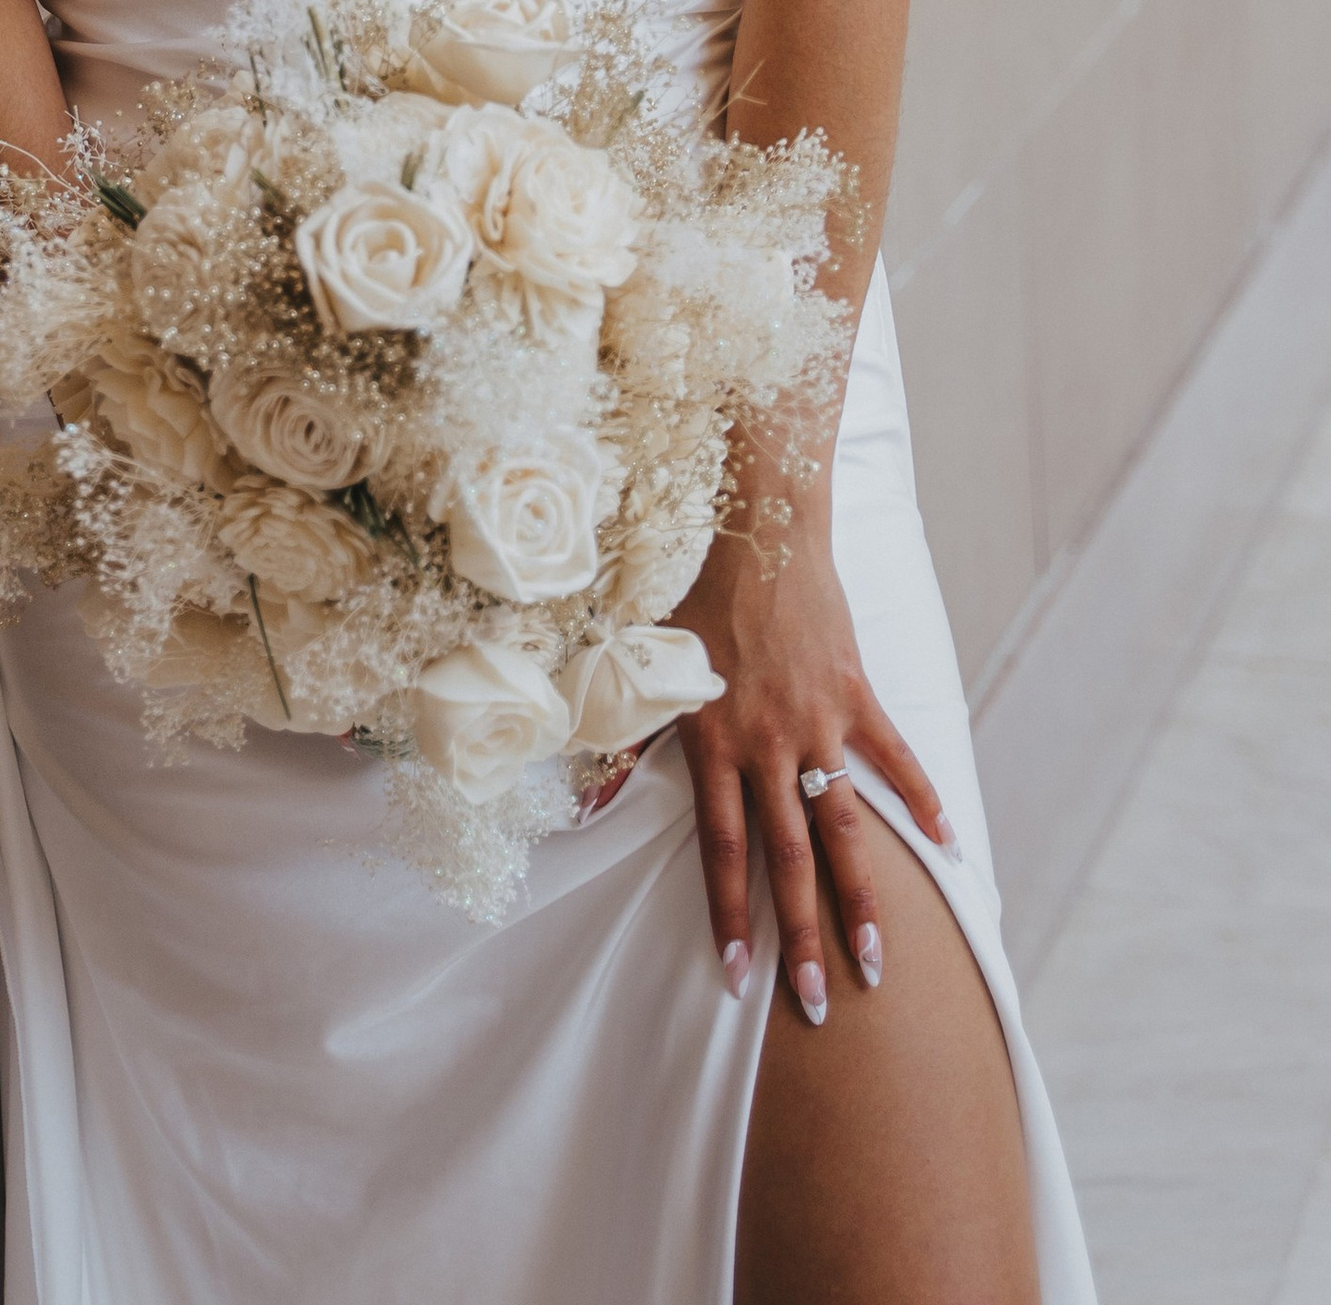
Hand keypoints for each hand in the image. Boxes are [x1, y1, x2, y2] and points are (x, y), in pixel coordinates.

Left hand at [675, 520, 953, 1022]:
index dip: (729, 915)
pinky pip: (895, 759)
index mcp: (712, 741)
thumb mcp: (649, 664)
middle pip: (786, 857)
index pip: (721, 848)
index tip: (738, 978)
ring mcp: (818, 723)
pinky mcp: (857, 696)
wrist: (760, 530)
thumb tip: (587, 797)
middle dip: (801, 937)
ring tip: (879, 960)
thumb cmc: (697, 596)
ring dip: (862, 899)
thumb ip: (629, 736)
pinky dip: (922, 802)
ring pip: (843, 828)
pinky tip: (947, 849)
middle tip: (820, 1004)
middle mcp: (767, 744)